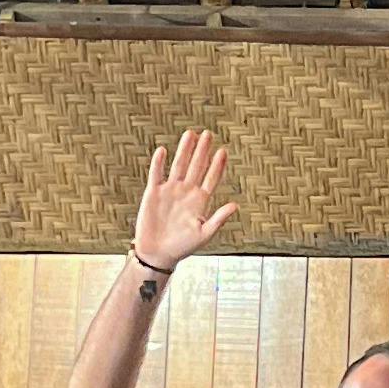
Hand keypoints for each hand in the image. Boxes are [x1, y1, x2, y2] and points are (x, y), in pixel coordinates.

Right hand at [132, 129, 238, 271]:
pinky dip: (159, 163)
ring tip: (190, 134)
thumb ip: (218, 219)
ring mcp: (170, 191)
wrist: (158, 253)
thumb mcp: (204, 234)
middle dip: (202, 151)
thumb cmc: (183, 247)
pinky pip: (156, 174)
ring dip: (184, 150)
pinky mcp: (153, 193)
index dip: (217, 165)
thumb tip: (235, 205)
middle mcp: (186, 192)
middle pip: (196, 167)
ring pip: (178, 165)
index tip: (223, 151)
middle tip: (208, 134)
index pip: (211, 178)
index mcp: (200, 201)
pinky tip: (163, 151)